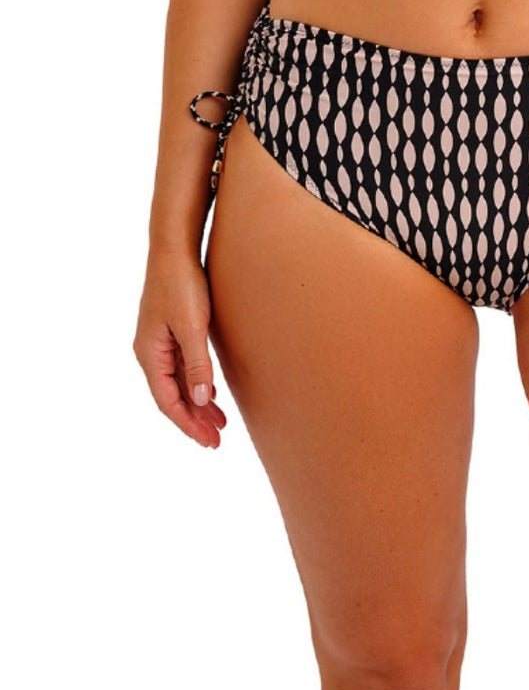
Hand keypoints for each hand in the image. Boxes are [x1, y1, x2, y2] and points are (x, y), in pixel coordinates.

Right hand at [133, 249, 227, 447]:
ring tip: (219, 422)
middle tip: (217, 439)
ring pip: (178, 382)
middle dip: (194, 419)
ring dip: (197, 403)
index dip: (187, 424)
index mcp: (149, 354)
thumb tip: (198, 400)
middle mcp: (149, 351)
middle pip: (171, 396)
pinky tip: (210, 392)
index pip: (167, 401)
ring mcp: (158, 341)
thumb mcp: (192, 327)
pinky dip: (196, 382)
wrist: (174, 248)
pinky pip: (181, 367)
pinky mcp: (169, 330)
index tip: (208, 441)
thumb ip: (196, 364)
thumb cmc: (182, 284)